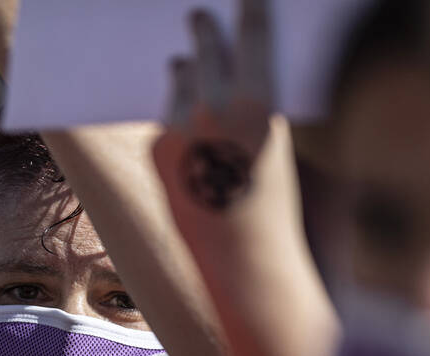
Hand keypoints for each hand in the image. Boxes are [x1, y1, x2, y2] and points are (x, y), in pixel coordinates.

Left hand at [152, 1, 308, 269]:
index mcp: (254, 103)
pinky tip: (187, 129)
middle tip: (197, 13)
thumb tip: (232, 68)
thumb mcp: (274, 140)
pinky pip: (166, 118)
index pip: (251, 35)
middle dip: (202, 28)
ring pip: (178, 80)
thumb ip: (253, 101)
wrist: (239, 256)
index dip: (249, 9)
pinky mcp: (155, 149)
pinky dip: (176, 117)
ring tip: (186, 63)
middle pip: (203, 48)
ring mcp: (178, 129)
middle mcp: (211, 109)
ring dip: (185, 71)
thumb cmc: (271, 199)